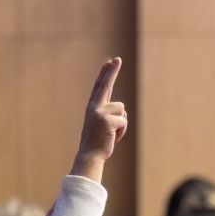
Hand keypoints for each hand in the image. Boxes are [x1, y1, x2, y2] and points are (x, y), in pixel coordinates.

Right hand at [71, 57, 127, 181]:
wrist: (90, 156)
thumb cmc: (97, 144)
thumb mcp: (101, 126)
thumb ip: (109, 114)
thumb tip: (122, 109)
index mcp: (92, 108)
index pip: (100, 88)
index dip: (105, 75)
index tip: (110, 62)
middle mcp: (95, 107)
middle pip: (106, 85)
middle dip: (112, 71)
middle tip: (118, 59)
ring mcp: (101, 113)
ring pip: (122, 111)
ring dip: (121, 124)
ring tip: (110, 134)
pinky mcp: (109, 120)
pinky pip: (124, 122)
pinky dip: (122, 132)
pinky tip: (112, 137)